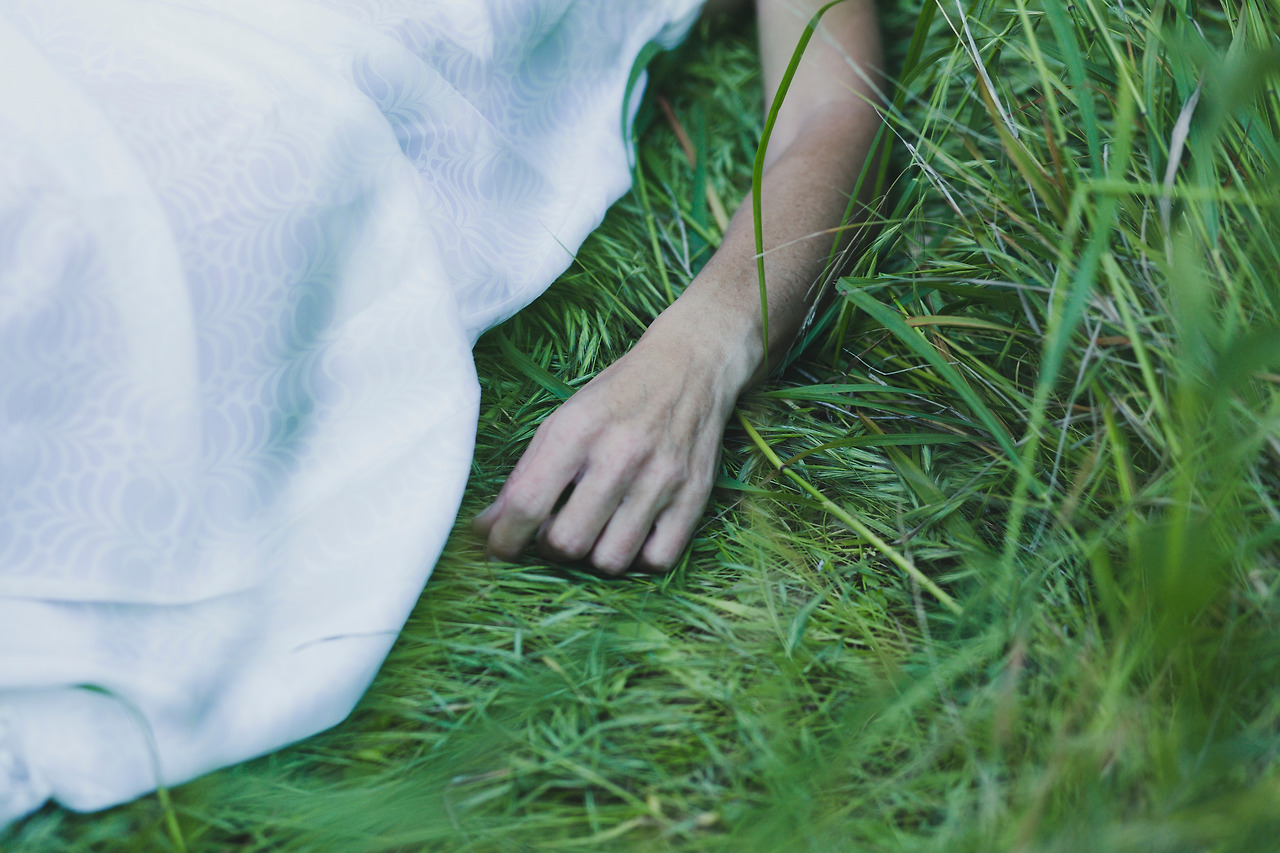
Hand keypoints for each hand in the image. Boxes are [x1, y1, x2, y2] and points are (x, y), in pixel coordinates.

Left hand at [473, 292, 756, 573]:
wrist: (691, 366)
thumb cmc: (616, 396)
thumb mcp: (563, 420)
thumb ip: (526, 475)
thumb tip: (487, 527)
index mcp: (577, 430)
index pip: (526, 505)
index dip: (503, 540)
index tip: (499, 548)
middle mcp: (620, 456)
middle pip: (568, 543)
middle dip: (551, 548)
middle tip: (555, 529)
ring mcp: (662, 479)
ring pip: (611, 560)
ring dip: (594, 556)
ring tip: (594, 531)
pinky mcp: (694, 496)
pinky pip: (657, 560)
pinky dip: (637, 558)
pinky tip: (630, 534)